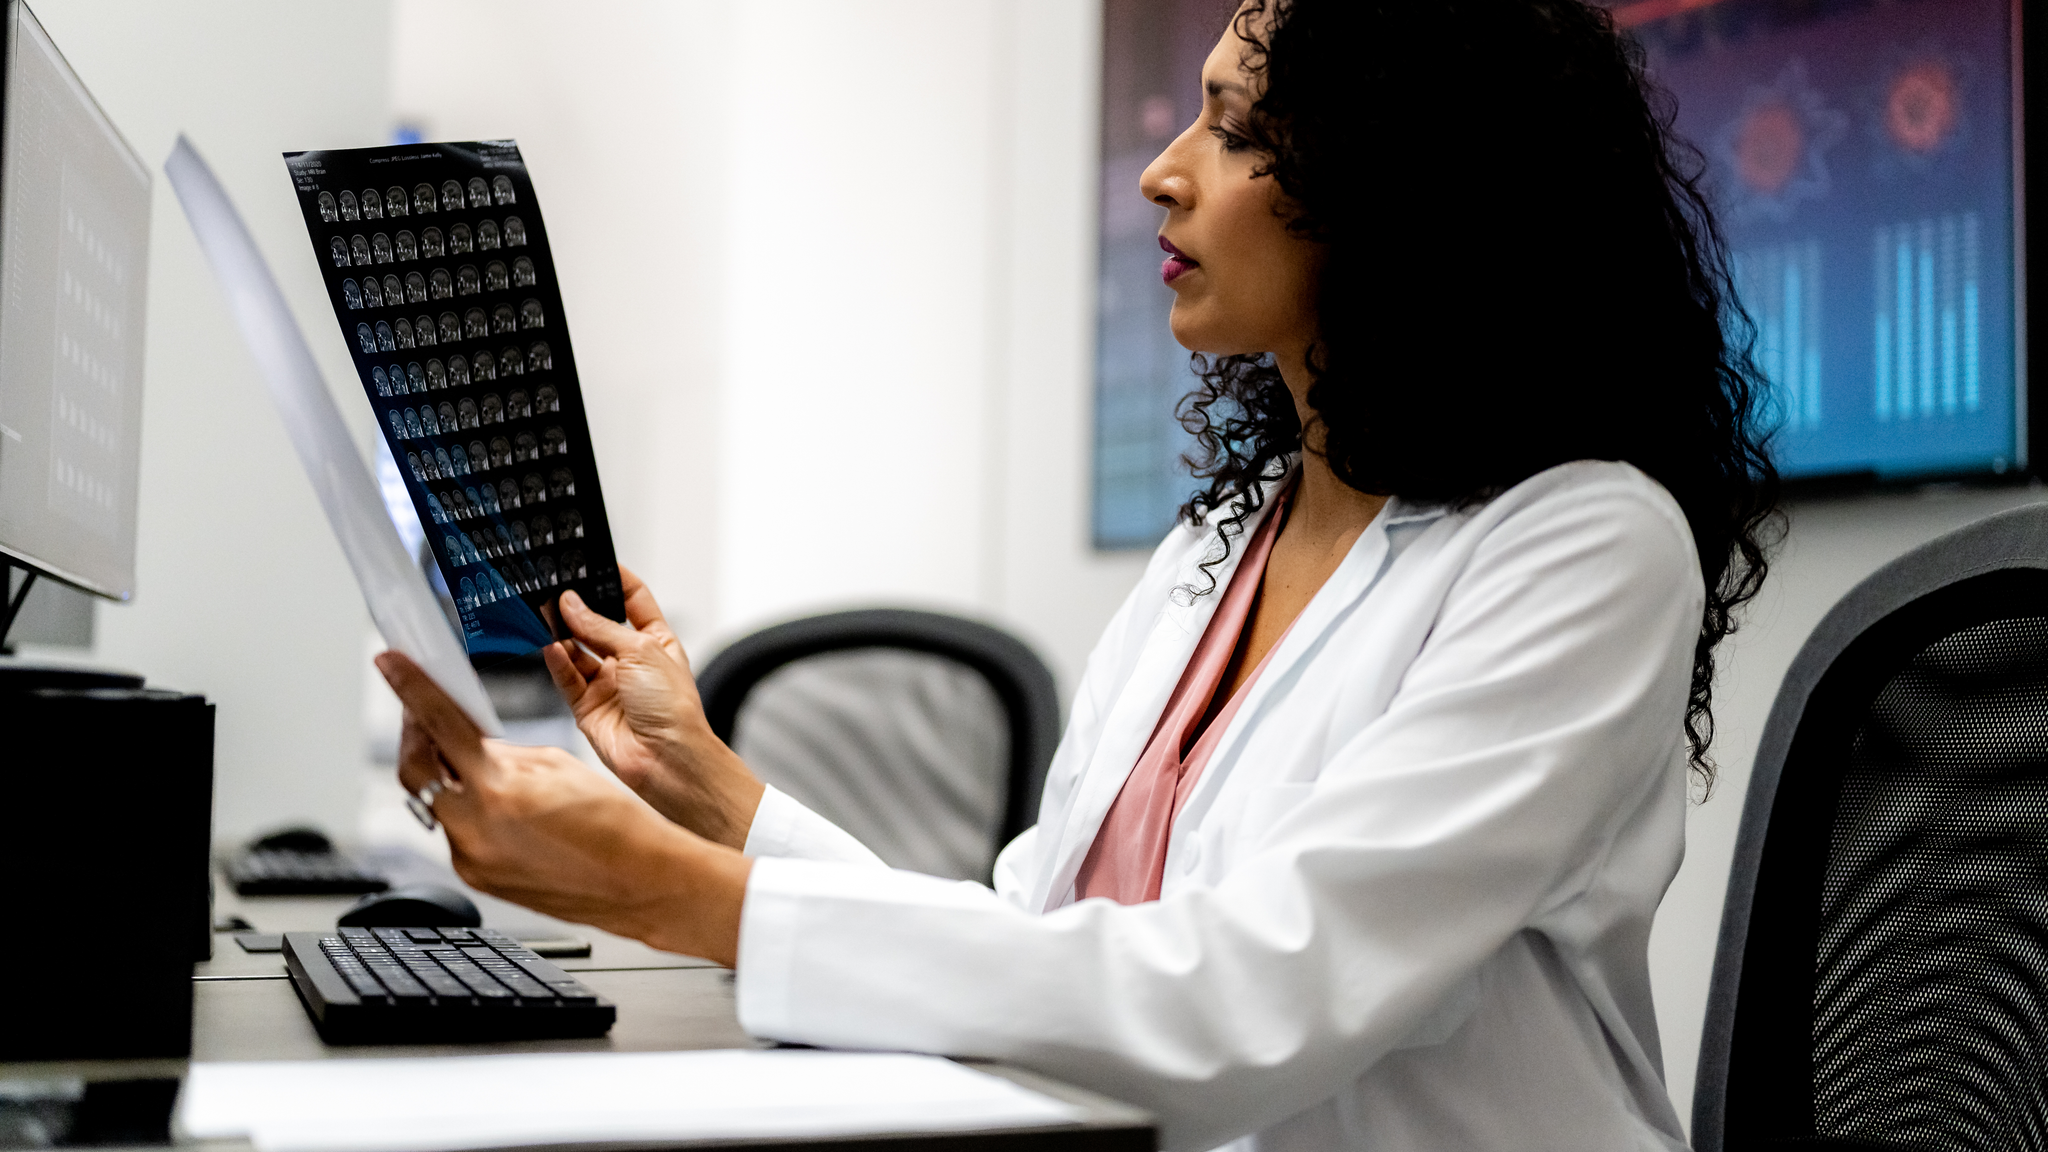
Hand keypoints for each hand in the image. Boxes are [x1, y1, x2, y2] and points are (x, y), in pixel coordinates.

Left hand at [378, 650, 748, 965]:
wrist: (639, 882)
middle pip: (416, 771)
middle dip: (416, 737)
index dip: (410, 689)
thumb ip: (504, 753)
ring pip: (436, 805)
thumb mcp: (557, 766)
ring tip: (481, 768)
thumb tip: (472, 743)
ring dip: (449, 778)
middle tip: (425, 715)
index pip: (439, 725)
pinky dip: (468, 812)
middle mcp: (475, 830)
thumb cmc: (615, 825)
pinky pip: (456, 835)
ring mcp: (471, 861)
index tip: (392, 666)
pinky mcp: (478, 879)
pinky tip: (499, 807)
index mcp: (498, 790)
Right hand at [542, 566, 763, 848]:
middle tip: (556, 588)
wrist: (668, 761)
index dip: (615, 580)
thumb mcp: (642, 652)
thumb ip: (601, 628)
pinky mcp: (587, 708)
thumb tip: (571, 604)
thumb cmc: (673, 709)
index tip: (593, 561)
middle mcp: (631, 661)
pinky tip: (550, 646)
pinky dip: (556, 662)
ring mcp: (608, 685)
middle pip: (598, 624)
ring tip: (544, 613)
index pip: (634, 600)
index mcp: (657, 642)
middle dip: (578, 608)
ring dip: (562, 633)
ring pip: (576, 650)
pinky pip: (566, 678)